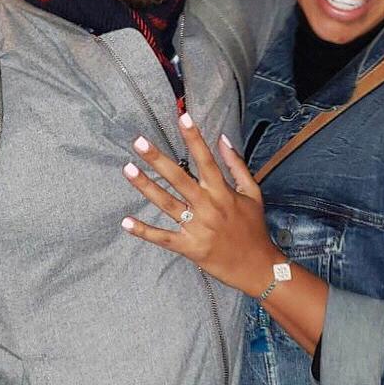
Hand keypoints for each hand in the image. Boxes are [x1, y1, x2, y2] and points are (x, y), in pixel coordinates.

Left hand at [122, 114, 278, 296]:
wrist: (257, 267)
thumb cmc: (254, 228)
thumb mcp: (253, 193)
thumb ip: (237, 165)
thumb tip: (223, 139)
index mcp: (223, 192)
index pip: (206, 160)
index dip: (194, 138)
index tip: (183, 118)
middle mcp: (208, 207)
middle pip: (180, 178)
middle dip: (158, 159)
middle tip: (139, 142)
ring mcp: (197, 228)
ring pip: (167, 204)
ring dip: (146, 186)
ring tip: (128, 169)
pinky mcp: (189, 247)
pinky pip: (163, 238)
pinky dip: (144, 231)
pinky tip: (126, 222)